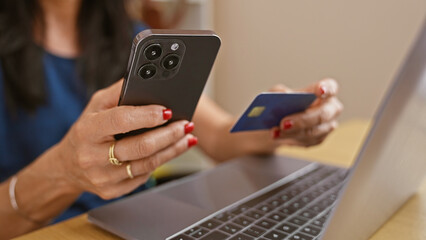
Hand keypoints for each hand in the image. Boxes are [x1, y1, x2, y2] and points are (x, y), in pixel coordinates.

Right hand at [55, 80, 195, 199]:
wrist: (67, 167)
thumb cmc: (86, 131)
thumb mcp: (96, 106)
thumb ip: (119, 92)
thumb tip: (147, 81)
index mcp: (88, 130)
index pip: (121, 120)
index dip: (147, 115)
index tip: (167, 111)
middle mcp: (92, 156)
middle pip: (141, 147)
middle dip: (169, 134)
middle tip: (186, 124)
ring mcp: (102, 177)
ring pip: (148, 164)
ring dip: (173, 149)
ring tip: (186, 137)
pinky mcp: (112, 191)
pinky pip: (144, 177)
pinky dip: (161, 162)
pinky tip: (170, 151)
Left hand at [270, 78, 342, 146]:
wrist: (278, 122)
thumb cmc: (283, 102)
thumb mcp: (277, 93)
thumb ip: (279, 91)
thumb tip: (284, 94)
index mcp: (325, 89)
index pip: (331, 87)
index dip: (327, 89)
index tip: (320, 91)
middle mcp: (331, 107)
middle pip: (323, 114)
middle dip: (302, 120)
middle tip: (284, 123)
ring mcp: (328, 125)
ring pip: (313, 131)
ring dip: (292, 132)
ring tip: (275, 131)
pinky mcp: (319, 139)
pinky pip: (307, 141)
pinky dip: (290, 138)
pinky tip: (278, 136)